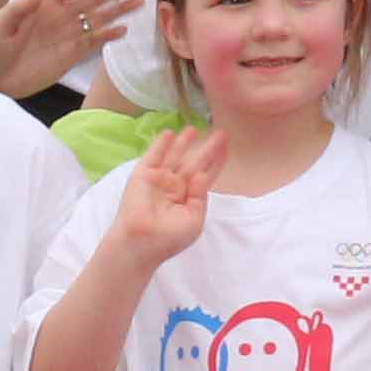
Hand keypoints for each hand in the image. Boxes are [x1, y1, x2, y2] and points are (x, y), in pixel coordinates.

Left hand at [0, 0, 140, 99]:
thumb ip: (19, 9)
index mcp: (45, 3)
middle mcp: (60, 15)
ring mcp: (67, 34)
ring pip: (98, 18)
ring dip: (118, 10)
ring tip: (140, 1)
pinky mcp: (70, 55)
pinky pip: (93, 42)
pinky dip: (108, 36)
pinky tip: (124, 30)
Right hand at [105, 126, 221, 268]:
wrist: (142, 242)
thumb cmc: (170, 237)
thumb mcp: (194, 218)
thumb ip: (200, 195)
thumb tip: (200, 174)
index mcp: (188, 198)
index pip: (205, 175)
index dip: (216, 162)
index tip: (227, 148)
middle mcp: (175, 187)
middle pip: (194, 163)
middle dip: (208, 149)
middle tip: (221, 133)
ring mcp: (159, 179)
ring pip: (175, 156)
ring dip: (184, 142)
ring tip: (194, 129)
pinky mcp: (143, 175)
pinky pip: (153, 155)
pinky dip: (160, 144)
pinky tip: (169, 133)